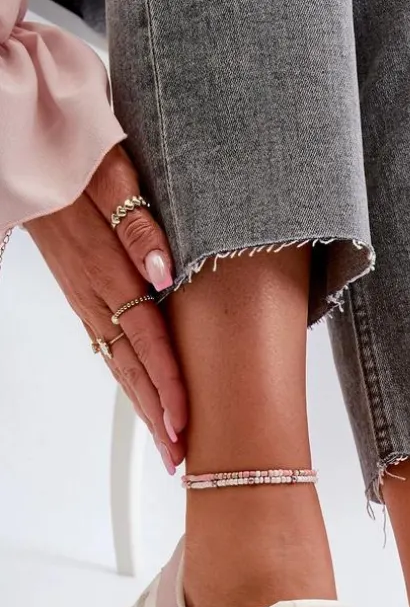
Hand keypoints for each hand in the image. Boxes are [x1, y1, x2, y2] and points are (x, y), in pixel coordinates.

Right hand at [26, 144, 186, 472]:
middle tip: (179, 457)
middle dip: (157, 416)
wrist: (27, 149)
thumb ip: (139, 225)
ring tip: (167, 441)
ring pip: (118, 363)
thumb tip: (164, 272)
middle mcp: (94, 292)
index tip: (185, 422)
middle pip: (132, 367)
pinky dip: (128, 379)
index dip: (167, 385)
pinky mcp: (81, 295)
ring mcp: (85, 298)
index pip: (147, 339)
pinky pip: (108, 346)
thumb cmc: (73, 155)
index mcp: (106, 267)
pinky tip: (143, 398)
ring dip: (143, 405)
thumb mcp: (112, 175)